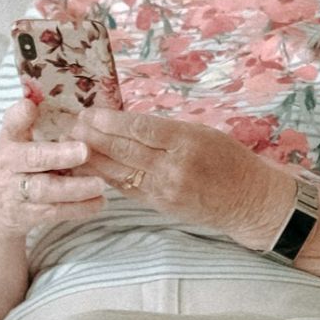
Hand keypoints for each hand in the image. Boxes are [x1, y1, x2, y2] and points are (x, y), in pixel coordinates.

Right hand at [0, 100, 107, 236]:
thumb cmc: (14, 167)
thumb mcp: (16, 142)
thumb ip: (29, 121)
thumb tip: (50, 96)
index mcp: (9, 140)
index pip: (11, 124)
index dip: (20, 115)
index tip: (31, 106)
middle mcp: (9, 164)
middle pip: (32, 159)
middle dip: (58, 155)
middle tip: (84, 150)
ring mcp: (17, 192)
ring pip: (46, 190)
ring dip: (74, 188)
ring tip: (100, 183)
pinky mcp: (27, 216)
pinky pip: (54, 212)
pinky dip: (79, 209)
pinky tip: (100, 201)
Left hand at [66, 107, 289, 246]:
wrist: (248, 200)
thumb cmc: (231, 160)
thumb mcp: (205, 133)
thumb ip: (168, 131)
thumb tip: (130, 123)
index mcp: (188, 141)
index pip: (141, 129)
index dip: (111, 121)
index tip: (89, 112)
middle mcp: (174, 167)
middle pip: (125, 150)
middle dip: (94, 137)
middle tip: (71, 125)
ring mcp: (165, 189)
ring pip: (120, 171)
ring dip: (93, 158)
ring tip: (72, 145)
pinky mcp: (160, 206)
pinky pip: (128, 188)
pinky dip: (107, 176)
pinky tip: (90, 168)